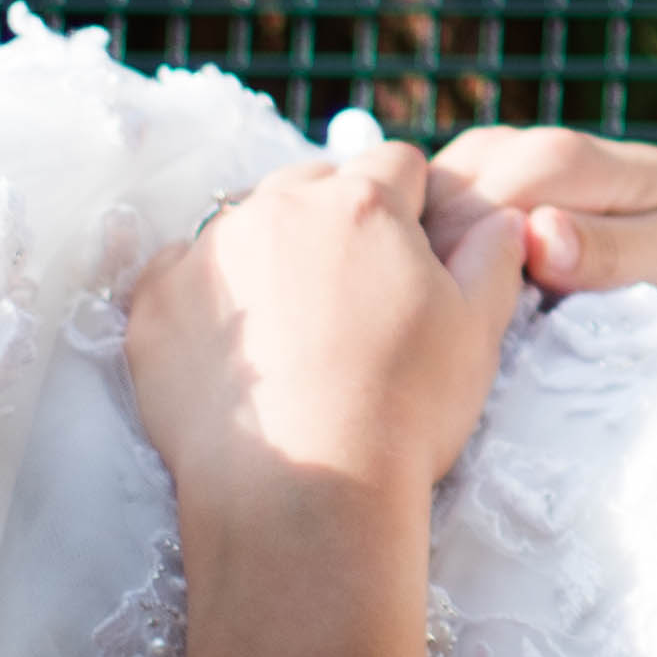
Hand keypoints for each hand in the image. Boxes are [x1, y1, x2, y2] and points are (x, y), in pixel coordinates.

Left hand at [127, 144, 530, 531]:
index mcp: (364, 202)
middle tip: (350, 296)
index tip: (409, 257)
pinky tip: (233, 348)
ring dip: (270, 253)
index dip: (411, 207)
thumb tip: (502, 220)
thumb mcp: (478, 329)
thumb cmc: (404, 409)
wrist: (304, 492)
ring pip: (246, 224)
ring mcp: (207, 253)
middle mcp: (279, 207)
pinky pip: (178, 272)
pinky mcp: (154, 304)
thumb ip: (493, 256)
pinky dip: (204, 295)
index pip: (396, 164)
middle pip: (314, 183)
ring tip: (289, 329)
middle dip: (335, 220)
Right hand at [427, 125, 656, 301]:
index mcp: (569, 156)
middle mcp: (525, 146)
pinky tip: (434, 292)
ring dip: (424, 250)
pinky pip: (437, 210)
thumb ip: (612, 250)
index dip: (462, 261)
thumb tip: (537, 235)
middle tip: (435, 329)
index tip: (454, 323)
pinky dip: (430, 244)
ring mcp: (500, 162)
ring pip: (430, 201)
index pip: (485, 204)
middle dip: (432, 259)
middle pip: (443, 198)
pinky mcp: (488, 187)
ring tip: (432, 315)